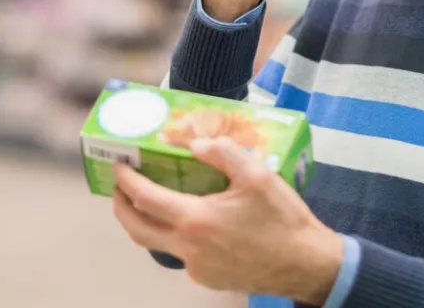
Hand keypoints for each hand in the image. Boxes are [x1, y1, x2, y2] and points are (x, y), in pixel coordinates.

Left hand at [112, 137, 341, 304]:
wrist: (305, 265)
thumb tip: (195, 144)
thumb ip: (222, 153)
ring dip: (147, 223)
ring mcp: (197, 268)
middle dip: (121, 207)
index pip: (144, 198)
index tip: (118, 165)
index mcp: (195, 220)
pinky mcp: (209, 279)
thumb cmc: (283, 220)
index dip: (126, 179)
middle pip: (137, 229)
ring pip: (158, 244)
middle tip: (118, 188)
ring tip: (152, 203)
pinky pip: (183, 255)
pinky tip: (195, 223)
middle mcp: (188, 248)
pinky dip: (177, 237)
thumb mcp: (257, 175)